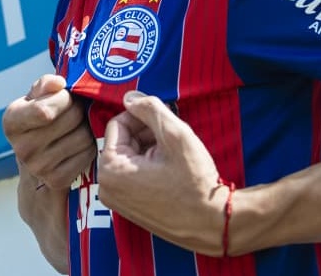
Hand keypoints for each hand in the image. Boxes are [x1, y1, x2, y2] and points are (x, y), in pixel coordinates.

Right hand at [2, 74, 95, 191]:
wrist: (37, 162)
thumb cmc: (39, 120)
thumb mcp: (36, 97)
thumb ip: (45, 85)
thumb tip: (59, 84)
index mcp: (12, 122)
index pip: (45, 109)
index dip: (64, 98)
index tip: (65, 96)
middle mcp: (21, 147)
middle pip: (72, 118)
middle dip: (78, 109)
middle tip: (75, 111)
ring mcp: (39, 167)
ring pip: (83, 136)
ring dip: (86, 127)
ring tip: (76, 126)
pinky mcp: (57, 180)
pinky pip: (87, 154)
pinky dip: (88, 146)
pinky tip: (78, 143)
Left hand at [98, 91, 227, 254]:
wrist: (214, 222)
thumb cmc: (195, 181)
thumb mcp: (175, 134)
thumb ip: (149, 109)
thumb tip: (129, 97)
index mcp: (110, 170)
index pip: (118, 124)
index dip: (143, 118)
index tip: (166, 125)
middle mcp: (106, 188)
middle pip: (123, 141)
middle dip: (147, 135)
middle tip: (173, 142)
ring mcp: (117, 201)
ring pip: (130, 156)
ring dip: (151, 149)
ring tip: (175, 158)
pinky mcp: (130, 208)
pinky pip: (134, 175)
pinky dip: (151, 166)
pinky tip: (172, 171)